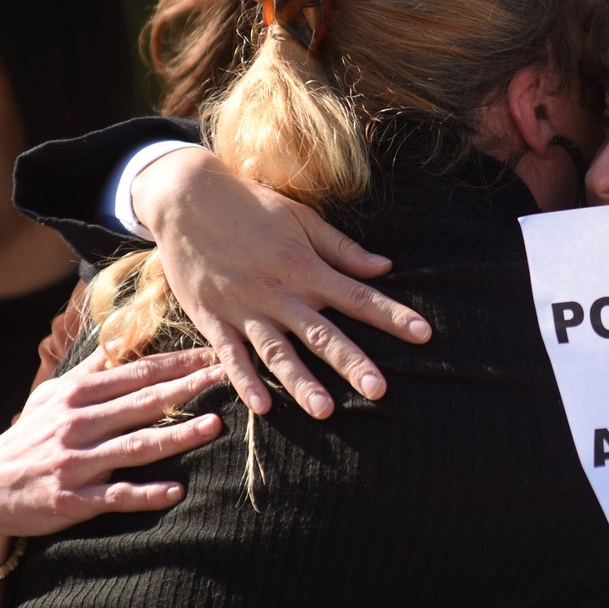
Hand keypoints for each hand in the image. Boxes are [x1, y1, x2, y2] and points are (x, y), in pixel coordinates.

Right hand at [0, 346, 224, 607]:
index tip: (214, 354)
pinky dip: (145, 494)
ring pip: (134, 446)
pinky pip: (114, 497)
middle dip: (187, 388)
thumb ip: (90, 368)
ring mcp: (75, 463)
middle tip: (227, 377)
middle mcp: (78, 424)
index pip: (136, 373)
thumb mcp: (51, 396)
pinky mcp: (72, 499)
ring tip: (214, 426)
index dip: (178, 363)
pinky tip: (176, 491)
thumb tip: (121, 336)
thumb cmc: (28, 437)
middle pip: (142, 403)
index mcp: (77, 395)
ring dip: (176, 437)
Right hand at [132, 146, 431, 417]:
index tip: (423, 334)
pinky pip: (231, 355)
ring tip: (326, 411)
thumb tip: (385, 266)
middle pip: (323, 333)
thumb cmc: (250, 205)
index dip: (392, 316)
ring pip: (278, 351)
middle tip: (380, 390)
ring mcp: (245, 308)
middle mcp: (279, 291)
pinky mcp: (213, 318)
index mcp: (305, 266)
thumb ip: (342, 248)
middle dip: (352, 362)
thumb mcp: (301, 218)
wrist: (185, 196)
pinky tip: (263, 407)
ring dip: (302, 382)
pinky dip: (245, 381)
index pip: (358, 296)